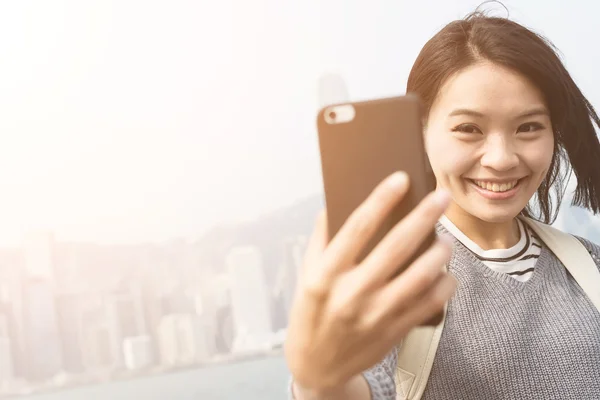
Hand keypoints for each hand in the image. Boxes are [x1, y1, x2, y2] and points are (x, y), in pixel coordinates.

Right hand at [284, 171, 456, 391]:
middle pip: (396, 246)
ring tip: (445, 238)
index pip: (357, 227)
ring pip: (420, 275)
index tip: (400, 179)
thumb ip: (321, 239)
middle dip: (423, 216)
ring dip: (439, 251)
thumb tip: (333, 202)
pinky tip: (445, 272)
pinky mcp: (394, 331)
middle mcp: (352, 292)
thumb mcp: (306, 274)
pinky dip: (444, 285)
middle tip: (440, 198)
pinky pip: (430, 304)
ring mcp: (376, 314)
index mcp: (326, 274)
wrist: (317, 365)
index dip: (381, 200)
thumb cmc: (311, 313)